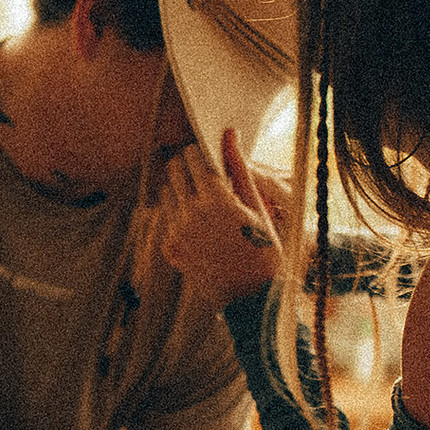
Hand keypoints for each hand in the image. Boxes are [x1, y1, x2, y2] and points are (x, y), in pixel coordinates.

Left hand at [154, 127, 294, 307]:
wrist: (252, 296)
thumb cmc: (263, 248)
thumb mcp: (256, 205)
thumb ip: (238, 167)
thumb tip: (229, 133)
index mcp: (216, 200)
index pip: (193, 157)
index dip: (199, 151)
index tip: (206, 153)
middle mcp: (191, 214)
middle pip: (174, 169)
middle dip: (185, 164)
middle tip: (201, 171)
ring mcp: (177, 233)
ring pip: (167, 193)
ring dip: (181, 189)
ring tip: (203, 202)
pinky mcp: (170, 248)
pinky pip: (167, 219)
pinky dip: (178, 215)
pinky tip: (200, 226)